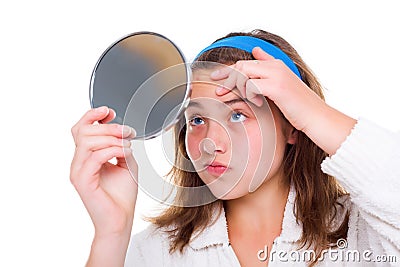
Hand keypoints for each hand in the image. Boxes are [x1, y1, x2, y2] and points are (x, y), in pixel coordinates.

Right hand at [70, 106, 137, 237]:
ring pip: (87, 141)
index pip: (81, 129)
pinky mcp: (82, 181)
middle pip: (84, 131)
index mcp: (87, 157)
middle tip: (128, 131)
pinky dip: (112, 150)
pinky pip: (94, 157)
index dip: (92, 115)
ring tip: (128, 145)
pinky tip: (125, 153)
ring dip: (112, 138)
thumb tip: (122, 133)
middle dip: (109, 126)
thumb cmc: (122, 195)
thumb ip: (121, 146)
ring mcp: (78, 171)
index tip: (110, 111)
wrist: (121, 219)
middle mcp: (79, 162)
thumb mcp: (126, 163)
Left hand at [211, 47, 355, 154]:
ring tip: (225, 94)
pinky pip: (251, 85)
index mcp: (277, 65)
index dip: (232, 68)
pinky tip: (250, 103)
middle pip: (243, 65)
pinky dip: (245, 93)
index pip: (248, 61)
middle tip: (217, 86)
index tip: (219, 77)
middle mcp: (276, 66)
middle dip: (227, 75)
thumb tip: (256, 67)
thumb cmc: (299, 108)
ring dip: (232, 84)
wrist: (317, 118)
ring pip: (244, 73)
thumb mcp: (282, 90)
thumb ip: (269, 79)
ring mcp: (277, 75)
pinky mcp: (277, 87)